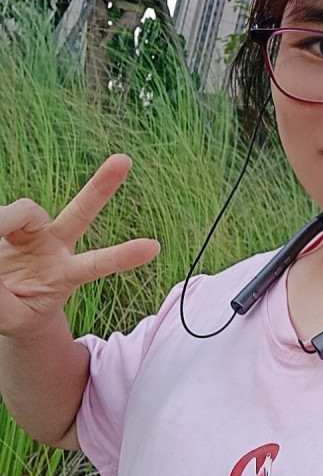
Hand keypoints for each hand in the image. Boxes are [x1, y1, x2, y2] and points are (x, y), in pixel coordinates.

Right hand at [0, 154, 159, 338]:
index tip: (154, 247)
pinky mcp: (14, 225)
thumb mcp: (9, 315)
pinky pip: (3, 215)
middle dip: (101, 186)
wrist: (1, 302)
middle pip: (82, 212)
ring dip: (4, 221)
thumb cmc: (14, 310)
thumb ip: (3, 298)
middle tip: (123, 160)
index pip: (97, 264)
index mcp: (66, 275)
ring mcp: (36, 233)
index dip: (122, 257)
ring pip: (26, 211)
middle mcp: (56, 247)